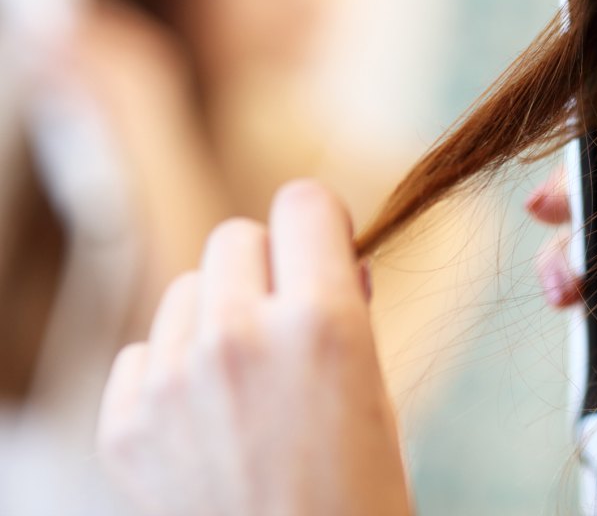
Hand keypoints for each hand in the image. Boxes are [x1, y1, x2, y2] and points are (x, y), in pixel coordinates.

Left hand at [96, 180, 411, 515]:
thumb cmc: (360, 500)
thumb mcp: (379, 396)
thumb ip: (347, 315)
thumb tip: (331, 262)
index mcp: (322, 324)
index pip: (303, 202)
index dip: (321, 223)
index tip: (325, 248)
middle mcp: (239, 338)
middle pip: (236, 236)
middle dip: (268, 267)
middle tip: (288, 319)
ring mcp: (172, 384)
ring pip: (188, 291)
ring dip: (219, 316)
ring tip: (246, 382)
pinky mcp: (125, 427)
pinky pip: (143, 352)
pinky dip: (172, 372)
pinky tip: (205, 421)